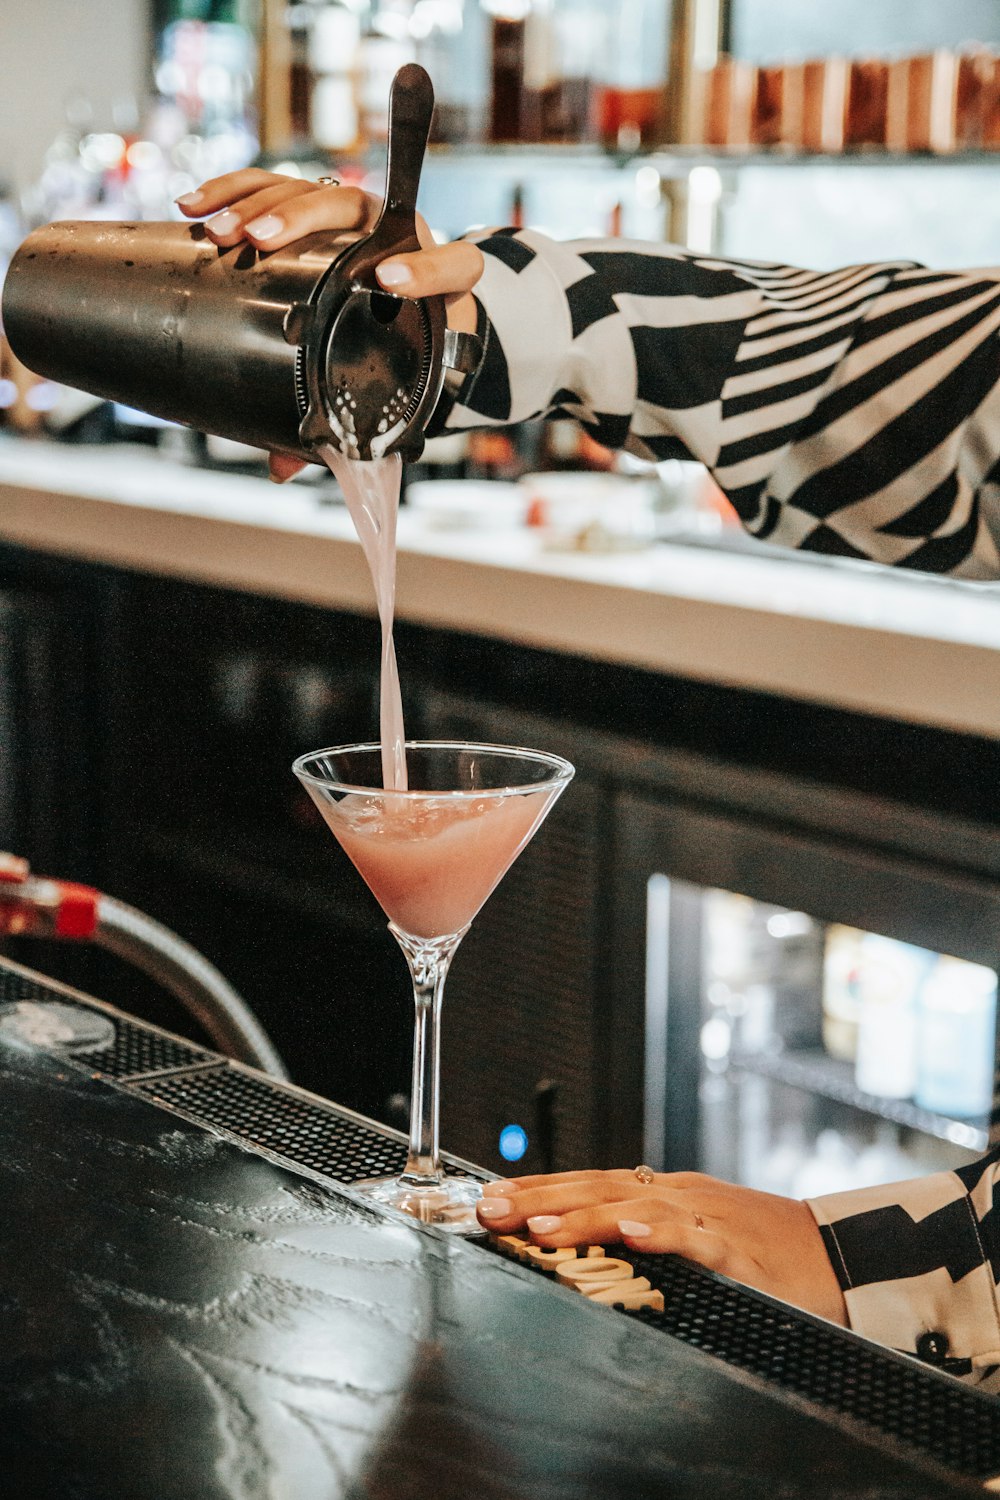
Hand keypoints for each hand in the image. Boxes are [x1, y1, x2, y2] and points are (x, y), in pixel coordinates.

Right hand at [176, 170, 483, 481]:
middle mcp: (393, 236)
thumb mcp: (380, 387)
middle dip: (301, 218)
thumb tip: (281, 467)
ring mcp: (350, 215)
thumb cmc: (392, 353)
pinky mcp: (312, 206)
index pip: (453, 266)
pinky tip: (194, 207)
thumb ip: (343, 428)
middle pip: (351, 207)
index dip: (428, 270)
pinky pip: (270, 186)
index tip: (391, 280)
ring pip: (304, 191)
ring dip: (256, 204)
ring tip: (219, 231)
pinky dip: (231, 191)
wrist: (398, 312)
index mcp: (436, 284)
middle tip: (262, 241)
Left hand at [477, 1169, 847, 1326]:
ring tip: (538, 1227)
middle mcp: (677, 1194)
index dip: (538, 1189)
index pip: (589, 1182)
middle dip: (539, 1198)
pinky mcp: (740, 1249)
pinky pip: (696, 1238)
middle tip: (488, 1209)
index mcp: (664, 1192)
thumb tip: (586, 1236)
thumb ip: (648, 1232)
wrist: (843, 1258)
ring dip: (582, 1215)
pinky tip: (630, 1232)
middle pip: (597, 1187)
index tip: (489, 1199)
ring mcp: (708, 1217)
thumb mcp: (696, 1235)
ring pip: (636, 1207)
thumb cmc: (766, 1252)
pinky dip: (661, 1232)